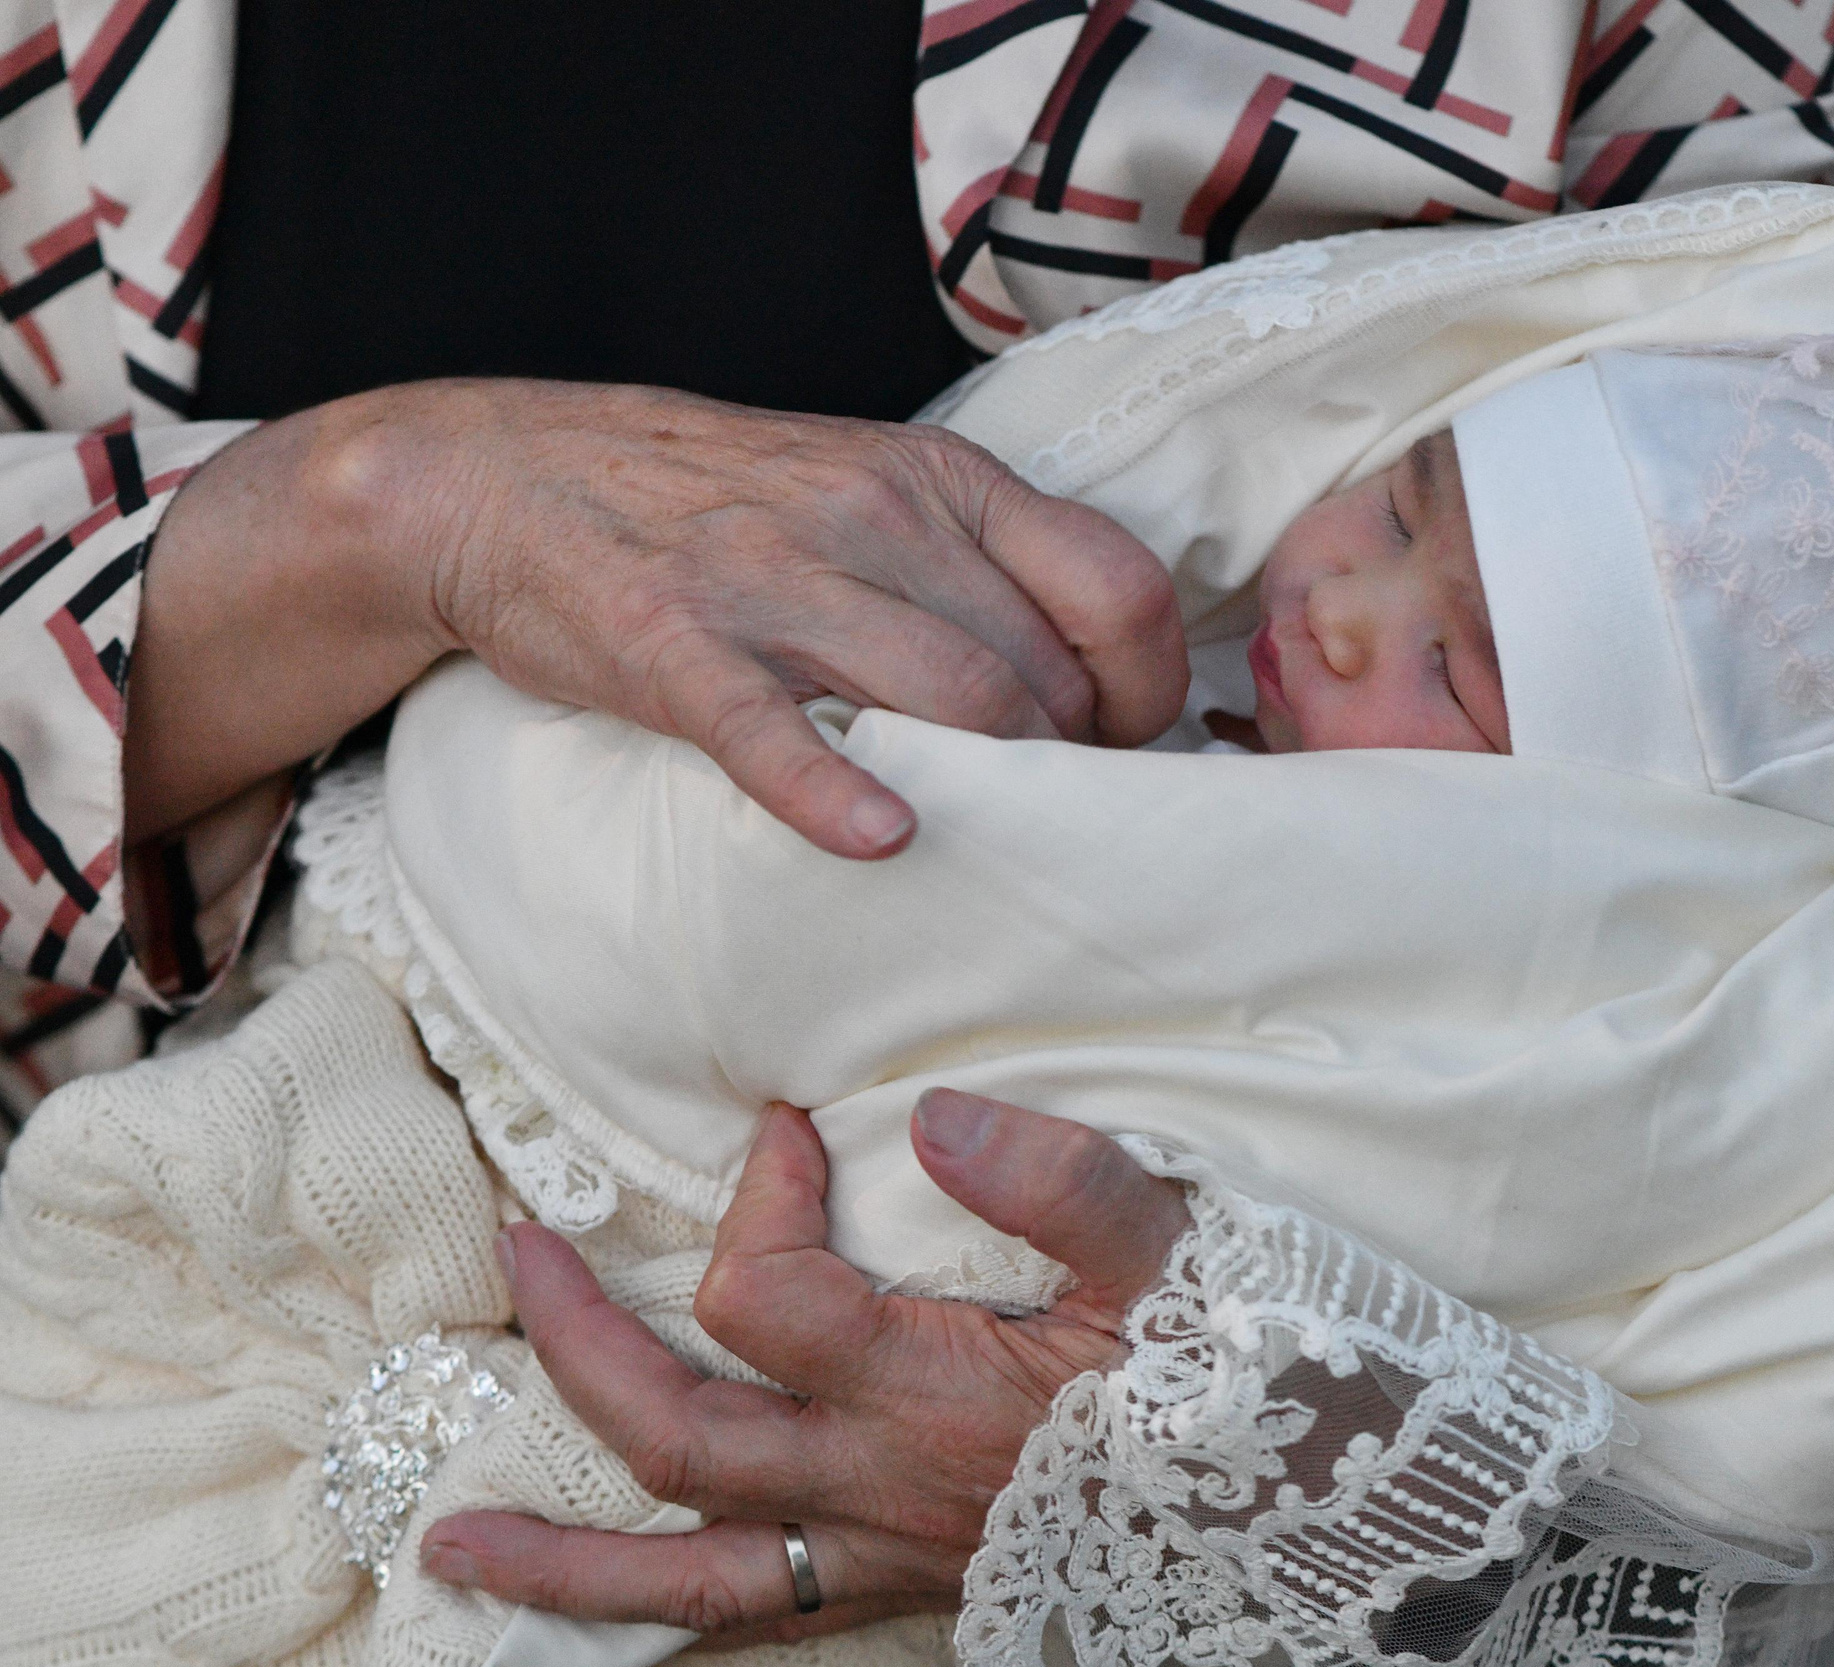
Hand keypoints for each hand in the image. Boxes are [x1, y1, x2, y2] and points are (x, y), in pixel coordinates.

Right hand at [128, 381, 1187, 853]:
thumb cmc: (720, 502)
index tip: (1126, 749)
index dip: (1149, 692)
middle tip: (1052, 825)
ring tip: (989, 846)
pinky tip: (879, 842)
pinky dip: (833, 796)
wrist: (506, 475)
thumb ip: (978, 564)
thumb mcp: (872, 487)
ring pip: (948, 701)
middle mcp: (877, 516)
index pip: (1118, 587)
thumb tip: (1095, 675)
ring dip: (990, 795)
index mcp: (944, 479)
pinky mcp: (674, 645)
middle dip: (1064, 772)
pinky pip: (773, 730)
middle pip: (1039, 675)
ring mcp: (773, 577)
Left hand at [417, 1092, 1191, 1641]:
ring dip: (565, 1564)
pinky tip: (620, 1596)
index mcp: (928, 1395)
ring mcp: (882, 1551)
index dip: (756, 1192)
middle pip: (676, 1435)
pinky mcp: (903, 1583)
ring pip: (690, 1577)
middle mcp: (876, 1487)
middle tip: (517, 1256)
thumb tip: (935, 1115)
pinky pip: (760, 1613)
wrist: (1304, 1519)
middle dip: (578, 1347)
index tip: (786, 1125)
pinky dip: (670, 1606)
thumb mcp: (1173, 1257)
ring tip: (451, 1548)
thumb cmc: (1238, 1381)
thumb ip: (1061, 1181)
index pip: (768, 1292)